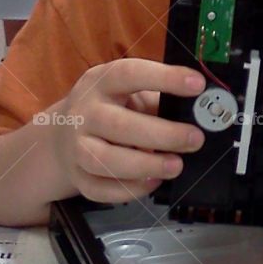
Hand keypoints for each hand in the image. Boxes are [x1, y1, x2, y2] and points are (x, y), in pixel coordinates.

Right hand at [48, 59, 205, 203]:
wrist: (63, 135)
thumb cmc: (111, 109)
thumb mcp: (131, 94)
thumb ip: (160, 100)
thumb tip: (199, 113)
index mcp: (101, 82)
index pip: (130, 74)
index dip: (165, 78)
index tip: (198, 85)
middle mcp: (84, 113)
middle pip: (119, 125)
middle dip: (162, 134)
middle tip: (195, 139)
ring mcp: (77, 146)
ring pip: (106, 161)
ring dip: (145, 165)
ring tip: (176, 165)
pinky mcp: (77, 176)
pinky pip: (101, 189)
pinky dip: (130, 189)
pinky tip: (154, 181)